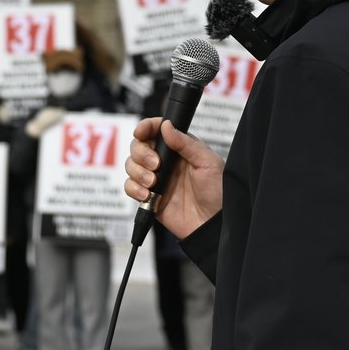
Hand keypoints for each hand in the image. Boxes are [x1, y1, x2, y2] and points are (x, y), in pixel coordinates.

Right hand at [123, 117, 222, 239]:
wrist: (213, 224)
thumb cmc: (218, 192)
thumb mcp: (207, 163)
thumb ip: (186, 143)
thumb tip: (166, 126)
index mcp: (179, 148)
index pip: (156, 130)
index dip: (145, 127)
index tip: (141, 132)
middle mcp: (165, 161)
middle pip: (138, 146)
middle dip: (141, 153)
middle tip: (155, 165)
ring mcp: (155, 178)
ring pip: (131, 165)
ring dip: (137, 172)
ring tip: (153, 183)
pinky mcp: (149, 196)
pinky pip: (130, 187)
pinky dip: (134, 189)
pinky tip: (147, 195)